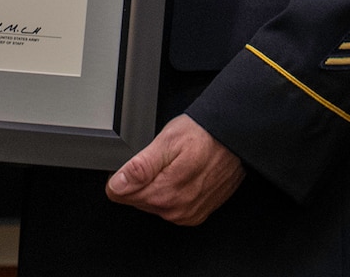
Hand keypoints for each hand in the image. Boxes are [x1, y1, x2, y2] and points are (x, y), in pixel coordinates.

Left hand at [106, 114, 244, 224]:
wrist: (232, 139)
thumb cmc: (202, 136)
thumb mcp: (166, 142)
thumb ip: (140, 167)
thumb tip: (117, 184)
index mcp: (165, 193)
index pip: (120, 195)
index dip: (120, 176)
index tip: (130, 162)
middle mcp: (176, 210)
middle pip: (136, 199)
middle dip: (138, 180)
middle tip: (156, 157)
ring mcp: (188, 214)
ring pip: (152, 203)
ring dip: (154, 185)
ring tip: (170, 163)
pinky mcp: (196, 213)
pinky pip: (170, 206)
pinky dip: (169, 191)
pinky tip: (178, 173)